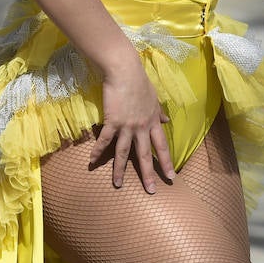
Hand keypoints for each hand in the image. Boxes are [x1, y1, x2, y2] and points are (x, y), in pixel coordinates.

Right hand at [90, 62, 175, 192]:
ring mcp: (126, 126)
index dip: (167, 162)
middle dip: (149, 174)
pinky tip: (91, 162)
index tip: (172, 176)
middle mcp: (141, 127)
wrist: (125, 72)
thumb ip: (158, 112)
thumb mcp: (154, 98)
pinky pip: (104, 140)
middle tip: (152, 190)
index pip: (162, 146)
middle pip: (146, 154)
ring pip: (124, 153)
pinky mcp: (112, 121)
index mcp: (153, 122)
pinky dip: (97, 151)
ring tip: (118, 185)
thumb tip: (166, 121)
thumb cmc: (140, 81)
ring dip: (120, 170)